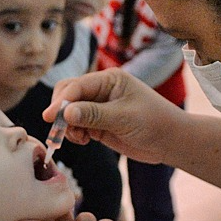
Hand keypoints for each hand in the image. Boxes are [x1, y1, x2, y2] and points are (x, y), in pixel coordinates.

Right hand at [43, 69, 182, 163]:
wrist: (170, 141)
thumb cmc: (154, 122)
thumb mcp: (123, 117)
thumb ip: (94, 115)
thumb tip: (65, 113)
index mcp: (109, 79)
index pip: (76, 86)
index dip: (61, 101)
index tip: (50, 117)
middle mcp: (101, 90)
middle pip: (68, 96)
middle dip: (60, 112)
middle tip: (59, 130)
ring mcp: (98, 107)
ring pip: (69, 112)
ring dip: (67, 125)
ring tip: (78, 138)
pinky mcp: (98, 124)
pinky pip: (77, 125)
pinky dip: (74, 133)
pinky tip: (83, 140)